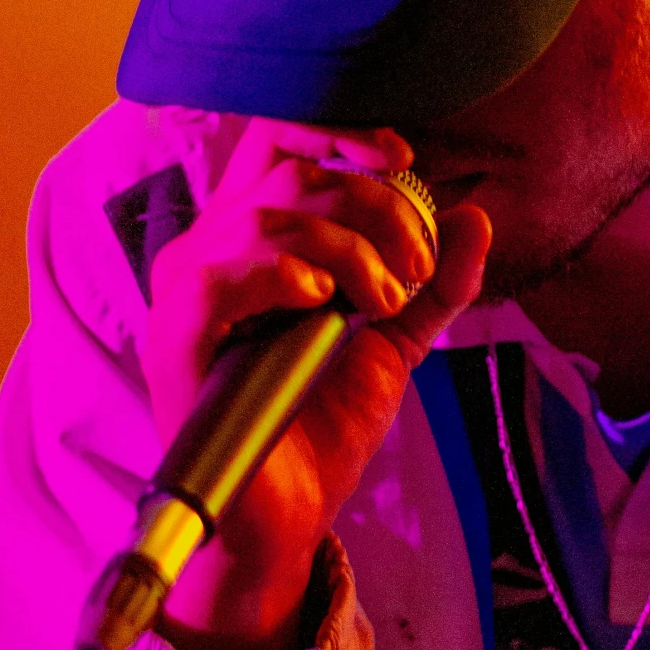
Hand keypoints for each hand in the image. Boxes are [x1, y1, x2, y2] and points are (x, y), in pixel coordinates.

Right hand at [141, 119, 490, 649]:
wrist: (287, 518)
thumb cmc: (320, 425)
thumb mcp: (392, 340)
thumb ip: (433, 283)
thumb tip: (475, 218)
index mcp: (251, 237)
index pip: (274, 139)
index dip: (337, 131)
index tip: (401, 159)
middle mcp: (208, 251)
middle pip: (289, 173)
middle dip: (374, 207)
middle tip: (414, 267)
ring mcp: (184, 295)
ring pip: (265, 218)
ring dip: (348, 248)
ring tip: (382, 301)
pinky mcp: (174, 343)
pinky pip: (216, 277)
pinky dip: (280, 273)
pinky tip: (320, 301)